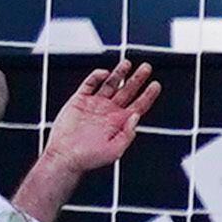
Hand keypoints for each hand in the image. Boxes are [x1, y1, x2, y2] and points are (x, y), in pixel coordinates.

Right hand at [42, 60, 158, 175]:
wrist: (64, 157)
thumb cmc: (88, 158)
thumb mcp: (115, 151)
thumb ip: (128, 134)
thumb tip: (136, 116)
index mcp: (119, 123)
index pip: (139, 105)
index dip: (148, 95)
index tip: (156, 84)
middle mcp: (109, 112)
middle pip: (127, 91)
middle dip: (137, 79)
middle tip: (146, 67)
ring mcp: (95, 105)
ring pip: (111, 84)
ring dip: (119, 73)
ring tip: (127, 63)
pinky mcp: (79, 101)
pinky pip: (90, 84)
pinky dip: (97, 76)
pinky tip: (104, 73)